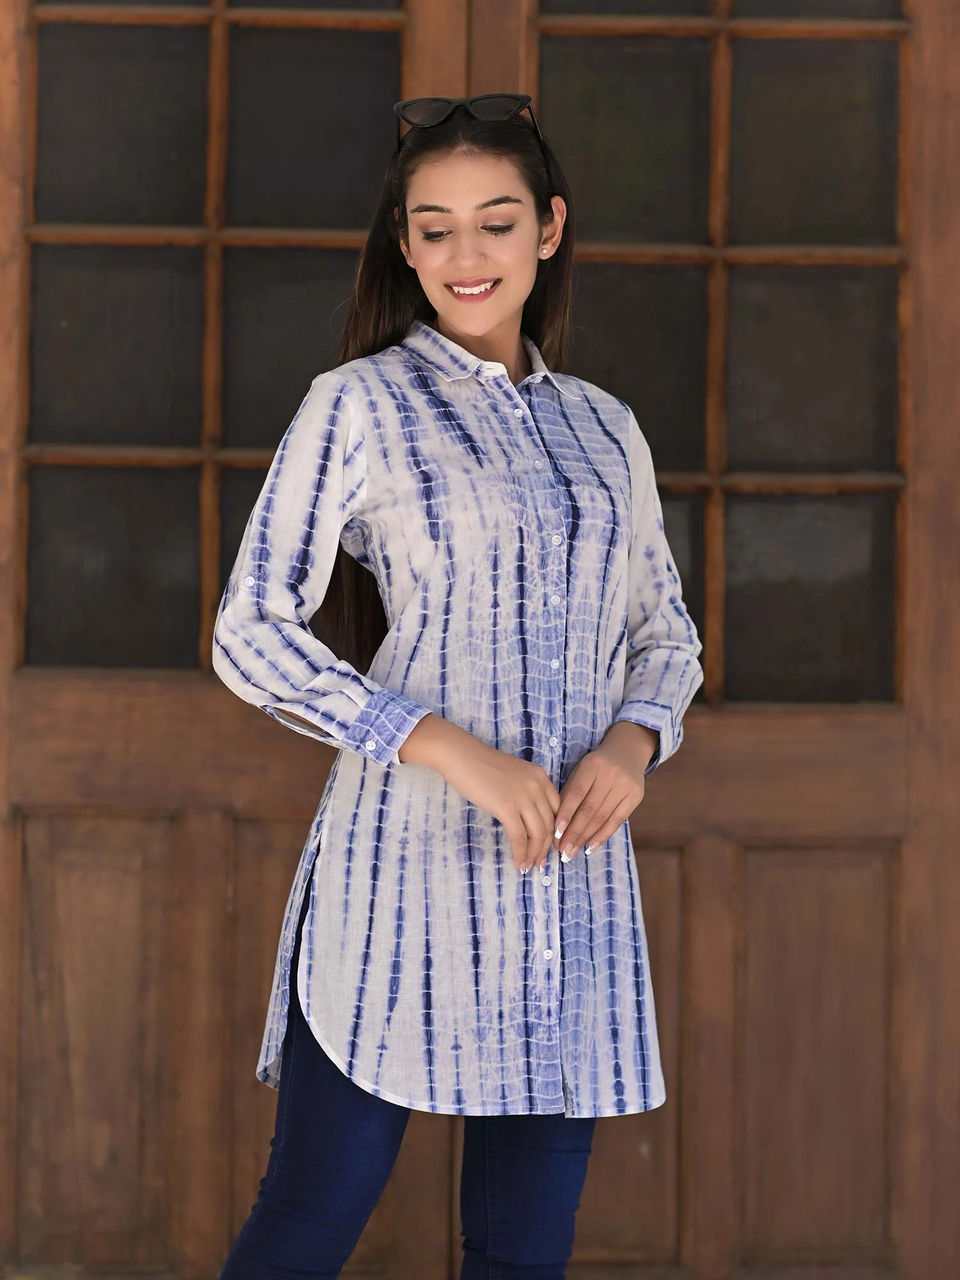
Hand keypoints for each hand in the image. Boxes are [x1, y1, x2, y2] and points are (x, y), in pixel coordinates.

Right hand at [434, 734, 561, 874]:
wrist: (460, 756)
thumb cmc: (481, 765)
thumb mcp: (514, 775)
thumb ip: (526, 791)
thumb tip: (528, 819)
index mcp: (541, 777)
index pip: (558, 809)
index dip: (556, 831)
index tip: (550, 846)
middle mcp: (537, 786)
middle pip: (550, 824)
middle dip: (546, 847)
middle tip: (540, 862)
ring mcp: (523, 797)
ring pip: (538, 833)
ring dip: (534, 854)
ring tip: (529, 866)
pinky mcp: (507, 807)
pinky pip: (520, 837)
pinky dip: (520, 853)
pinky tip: (518, 863)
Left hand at [551, 722, 657, 862]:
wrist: (627, 751)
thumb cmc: (596, 766)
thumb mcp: (580, 771)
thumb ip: (569, 792)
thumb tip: (557, 826)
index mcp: (592, 765)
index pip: (576, 793)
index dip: (565, 815)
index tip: (555, 834)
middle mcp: (610, 774)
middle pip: (589, 809)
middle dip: (574, 832)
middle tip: (562, 851)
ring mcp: (625, 786)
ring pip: (602, 817)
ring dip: (585, 838)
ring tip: (572, 852)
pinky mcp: (636, 796)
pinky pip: (617, 820)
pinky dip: (602, 835)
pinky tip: (590, 847)